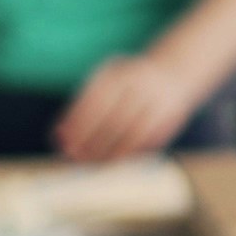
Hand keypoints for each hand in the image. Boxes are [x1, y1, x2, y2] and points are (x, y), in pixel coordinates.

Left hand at [54, 52, 202, 161]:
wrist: (175, 72)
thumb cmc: (127, 83)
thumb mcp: (104, 84)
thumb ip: (80, 107)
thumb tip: (59, 136)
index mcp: (121, 74)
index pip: (96, 102)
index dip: (79, 126)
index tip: (64, 144)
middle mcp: (142, 86)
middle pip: (113, 120)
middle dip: (92, 143)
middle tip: (76, 157)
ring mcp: (159, 102)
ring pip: (131, 135)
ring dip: (109, 153)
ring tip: (92, 162)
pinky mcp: (171, 119)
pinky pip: (146, 142)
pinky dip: (127, 153)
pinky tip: (112, 159)